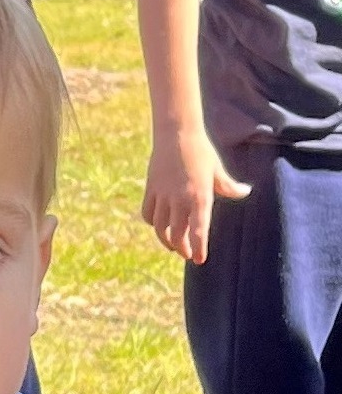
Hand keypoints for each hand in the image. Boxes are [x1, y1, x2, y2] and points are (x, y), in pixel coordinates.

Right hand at [142, 129, 248, 262]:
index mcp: (200, 197)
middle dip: (182, 249)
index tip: (200, 260)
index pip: (198, 231)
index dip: (198, 248)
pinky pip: (148, 213)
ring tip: (172, 245)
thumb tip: (245, 192)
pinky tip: (159, 224)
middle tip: (187, 254)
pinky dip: (153, 223)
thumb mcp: (218, 170)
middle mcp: (180, 199)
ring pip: (160, 227)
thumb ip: (230, 186)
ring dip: (166, 240)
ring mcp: (163, 194)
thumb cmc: (201, 151)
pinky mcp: (151, 188)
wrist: (176, 133)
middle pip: (176, 234)